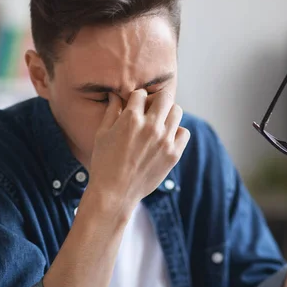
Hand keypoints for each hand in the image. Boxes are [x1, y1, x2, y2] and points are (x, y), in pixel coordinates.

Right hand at [88, 90, 189, 211]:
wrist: (115, 193)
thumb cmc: (104, 162)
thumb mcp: (102, 133)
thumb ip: (111, 110)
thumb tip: (115, 94)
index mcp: (131, 119)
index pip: (141, 93)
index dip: (137, 98)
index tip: (135, 106)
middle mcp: (150, 126)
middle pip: (164, 97)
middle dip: (156, 100)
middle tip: (150, 110)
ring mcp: (164, 140)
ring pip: (177, 111)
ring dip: (168, 114)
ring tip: (158, 124)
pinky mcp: (173, 154)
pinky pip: (184, 132)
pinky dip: (177, 132)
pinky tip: (165, 138)